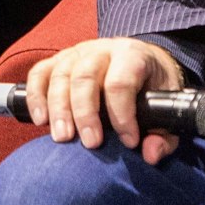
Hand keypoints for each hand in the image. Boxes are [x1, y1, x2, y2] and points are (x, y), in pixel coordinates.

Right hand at [24, 36, 185, 163]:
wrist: (143, 61)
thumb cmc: (153, 87)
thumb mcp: (167, 107)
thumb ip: (164, 134)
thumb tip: (150, 154)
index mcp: (132, 55)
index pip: (120, 82)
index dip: (122, 114)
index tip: (129, 142)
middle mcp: (102, 50)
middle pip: (85, 77)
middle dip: (85, 113)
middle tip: (91, 143)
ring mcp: (77, 52)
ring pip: (60, 75)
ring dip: (58, 108)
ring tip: (62, 137)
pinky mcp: (59, 60)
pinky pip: (40, 74)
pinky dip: (36, 96)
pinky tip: (40, 120)